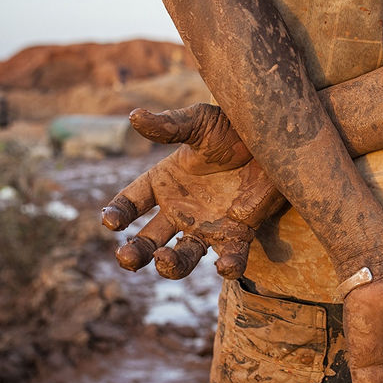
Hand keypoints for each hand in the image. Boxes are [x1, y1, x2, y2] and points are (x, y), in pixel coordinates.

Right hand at [101, 105, 284, 278]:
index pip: (131, 201)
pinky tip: (223, 265)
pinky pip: (231, 257)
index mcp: (163, 182)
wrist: (271, 140)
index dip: (118, 213)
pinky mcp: (237, 234)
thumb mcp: (199, 122)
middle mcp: (180, 209)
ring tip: (163, 260)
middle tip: (126, 258)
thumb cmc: (231, 128)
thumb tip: (134, 116)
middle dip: (134, 252)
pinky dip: (228, 265)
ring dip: (170, 266)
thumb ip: (170, 126)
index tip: (111, 223)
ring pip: (182, 257)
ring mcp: (207, 225)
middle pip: (148, 240)